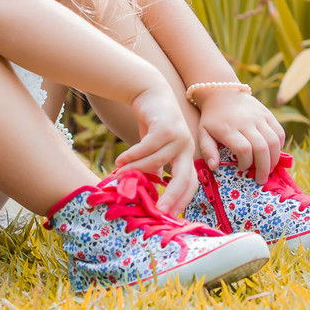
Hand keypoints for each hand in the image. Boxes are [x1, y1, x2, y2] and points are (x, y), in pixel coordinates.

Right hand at [114, 82, 196, 213]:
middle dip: (172, 196)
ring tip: (119, 175)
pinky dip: (132, 155)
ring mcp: (179, 136)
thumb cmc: (152, 124)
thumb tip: (147, 193)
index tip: (167, 217)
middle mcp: (186, 148)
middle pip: (184, 178)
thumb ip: (154, 169)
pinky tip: (120, 161)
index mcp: (186, 156)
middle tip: (158, 211)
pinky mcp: (166, 126)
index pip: (190, 184)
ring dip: (136, 170)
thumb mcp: (154, 150)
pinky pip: (148, 146)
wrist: (151, 93)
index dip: (180, 201)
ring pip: (157, 161)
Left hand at [195, 89, 284, 183]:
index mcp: (229, 128)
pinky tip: (273, 155)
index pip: (244, 149)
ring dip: (274, 160)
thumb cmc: (212, 118)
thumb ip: (207, 150)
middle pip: (261, 148)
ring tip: (269, 170)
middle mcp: (246, 122)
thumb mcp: (203, 133)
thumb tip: (214, 167)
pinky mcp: (267, 114)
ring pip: (273, 141)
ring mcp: (259, 117)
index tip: (241, 169)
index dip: (246, 163)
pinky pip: (279, 132)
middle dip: (264, 168)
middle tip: (261, 180)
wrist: (222, 93)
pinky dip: (279, 146)